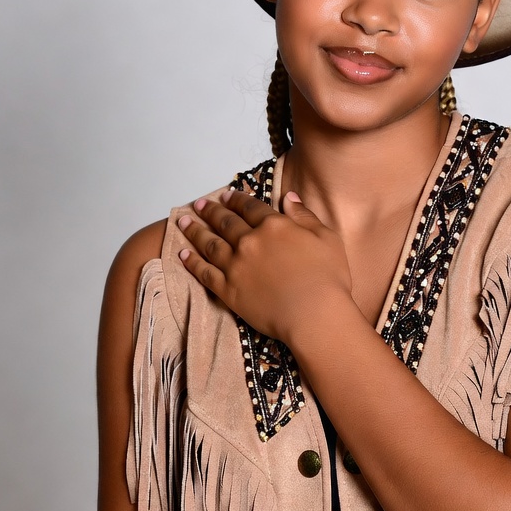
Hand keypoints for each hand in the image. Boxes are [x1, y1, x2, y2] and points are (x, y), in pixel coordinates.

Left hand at [177, 190, 353, 342]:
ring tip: (183, 222)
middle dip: (210, 211)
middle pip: (225, 222)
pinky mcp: (228, 290)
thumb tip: (287, 197)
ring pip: (209, 243)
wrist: (314, 315)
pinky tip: (182, 254)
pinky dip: (191, 262)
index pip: (249, 207)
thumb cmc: (328, 277)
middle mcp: (250, 241)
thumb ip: (304, 215)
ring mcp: (236, 266)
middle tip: (199, 205)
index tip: (225, 195)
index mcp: (274, 225)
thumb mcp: (326, 237)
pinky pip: (204, 273)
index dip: (236, 199)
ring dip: (194, 231)